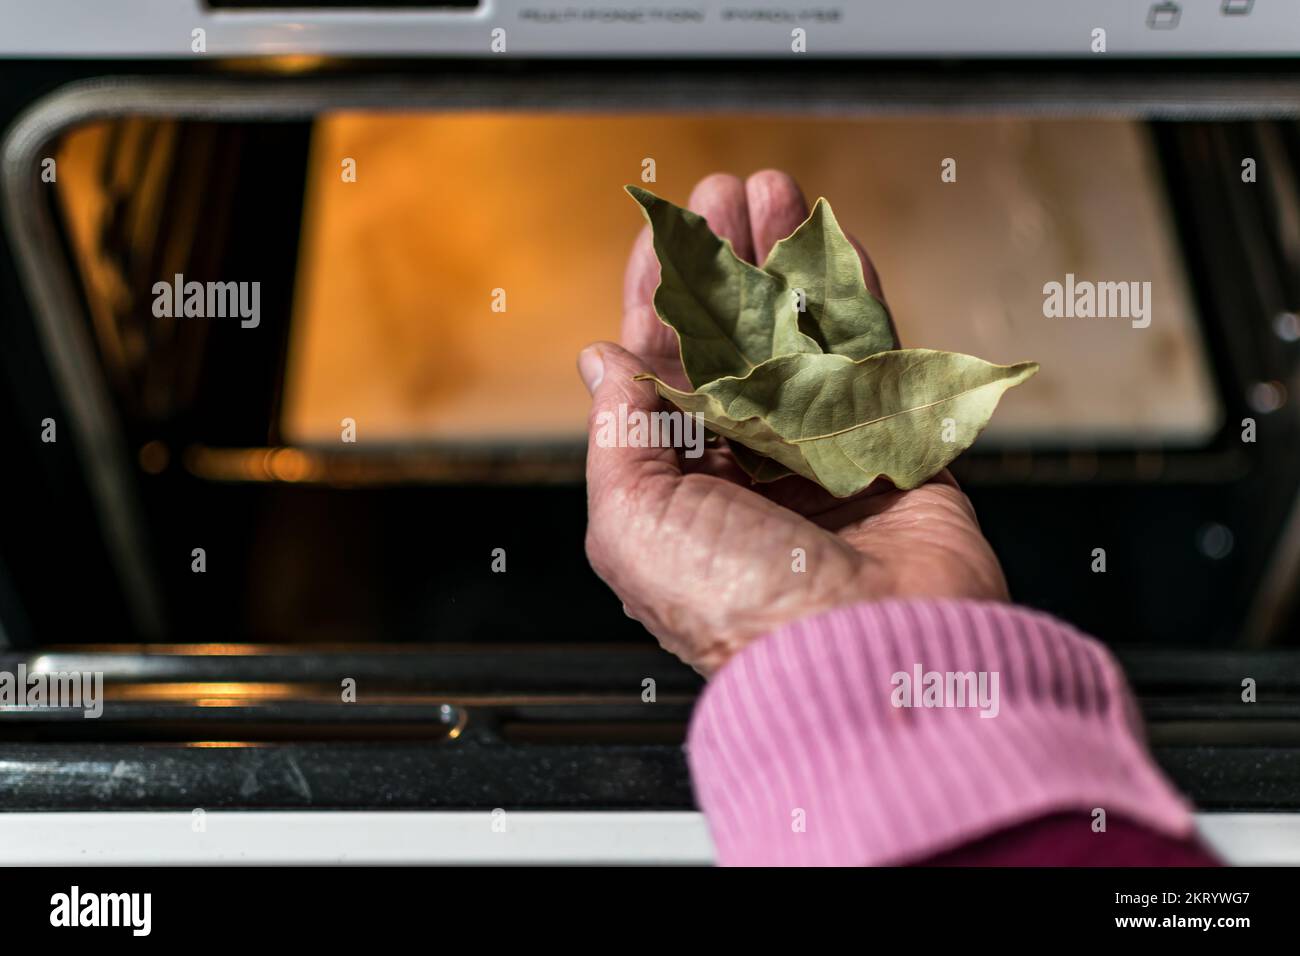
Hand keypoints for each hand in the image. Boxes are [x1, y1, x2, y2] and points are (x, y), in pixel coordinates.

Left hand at [580, 171, 1007, 677]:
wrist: (867, 655)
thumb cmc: (739, 606)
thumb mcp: (633, 522)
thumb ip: (617, 432)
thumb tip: (600, 360)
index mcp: (680, 487)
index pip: (663, 370)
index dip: (659, 295)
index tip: (661, 233)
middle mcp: (749, 467)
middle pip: (732, 339)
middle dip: (724, 262)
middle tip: (722, 192)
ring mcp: (822, 452)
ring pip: (797, 333)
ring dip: (783, 260)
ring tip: (773, 191)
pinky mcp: (891, 444)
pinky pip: (869, 352)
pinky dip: (849, 293)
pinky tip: (831, 240)